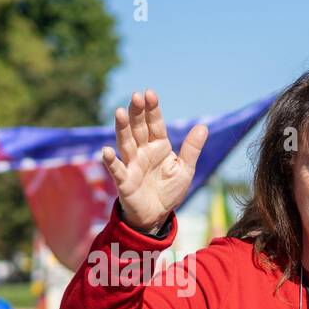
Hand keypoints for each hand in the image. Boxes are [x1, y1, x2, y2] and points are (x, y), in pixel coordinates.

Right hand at [101, 89, 206, 233]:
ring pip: (126, 143)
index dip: (152, 109)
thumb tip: (203, 126)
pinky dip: (110, 161)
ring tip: (119, 112)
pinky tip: (105, 151)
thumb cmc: (169, 190)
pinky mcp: (124, 181)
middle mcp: (143, 151)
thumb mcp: (185, 169)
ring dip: (122, 128)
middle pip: (138, 128)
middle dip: (137, 112)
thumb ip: (191, 149)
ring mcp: (132, 164)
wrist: (156, 215)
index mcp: (159, 146)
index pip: (155, 123)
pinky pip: (116, 170)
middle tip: (136, 96)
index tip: (150, 93)